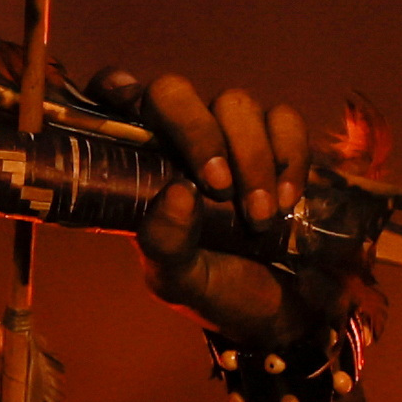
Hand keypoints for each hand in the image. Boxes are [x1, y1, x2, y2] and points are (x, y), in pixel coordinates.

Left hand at [95, 68, 358, 352]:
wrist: (280, 310)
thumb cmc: (214, 289)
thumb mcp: (178, 279)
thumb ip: (166, 244)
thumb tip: (177, 193)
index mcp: (139, 162)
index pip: (111, 98)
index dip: (115, 90)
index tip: (132, 115)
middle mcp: (179, 137)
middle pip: (174, 91)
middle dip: (198, 132)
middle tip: (219, 187)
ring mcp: (231, 134)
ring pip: (235, 103)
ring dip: (252, 158)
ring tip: (260, 218)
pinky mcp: (278, 142)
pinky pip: (284, 120)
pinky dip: (290, 158)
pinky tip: (288, 201)